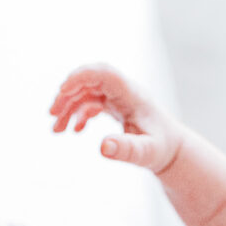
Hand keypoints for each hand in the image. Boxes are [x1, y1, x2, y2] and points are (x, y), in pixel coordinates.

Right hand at [49, 64, 181, 173]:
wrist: (172, 150)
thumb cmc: (161, 149)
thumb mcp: (145, 153)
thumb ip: (126, 150)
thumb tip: (102, 148)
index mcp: (131, 94)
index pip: (104, 73)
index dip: (81, 76)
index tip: (62, 90)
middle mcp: (123, 91)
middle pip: (90, 80)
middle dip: (68, 94)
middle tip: (52, 114)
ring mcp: (118, 97)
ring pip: (86, 93)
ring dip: (69, 107)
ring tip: (56, 130)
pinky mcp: (114, 105)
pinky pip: (91, 102)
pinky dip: (79, 114)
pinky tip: (74, 130)